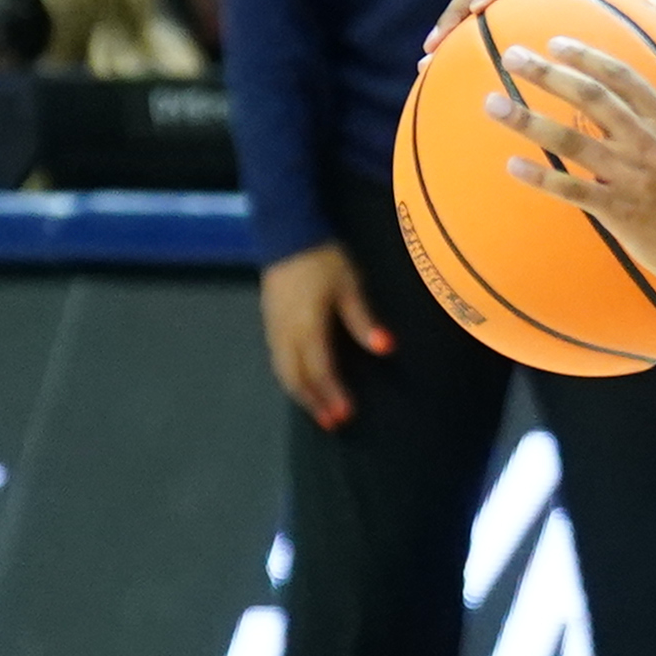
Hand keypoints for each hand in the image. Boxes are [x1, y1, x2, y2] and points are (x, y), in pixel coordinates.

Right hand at [259, 243, 392, 428]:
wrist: (287, 233)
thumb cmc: (323, 258)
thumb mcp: (350, 286)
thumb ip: (364, 320)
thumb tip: (386, 349)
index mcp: (307, 325)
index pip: (319, 369)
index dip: (332, 394)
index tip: (345, 415)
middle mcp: (285, 331)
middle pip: (296, 377)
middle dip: (314, 402)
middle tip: (333, 423)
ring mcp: (274, 326)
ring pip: (283, 370)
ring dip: (301, 393)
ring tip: (319, 410)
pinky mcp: (270, 320)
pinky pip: (277, 358)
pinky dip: (290, 376)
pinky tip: (303, 383)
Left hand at [488, 39, 655, 299]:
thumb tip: (616, 103)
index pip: (624, 78)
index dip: (586, 57)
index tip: (554, 43)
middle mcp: (652, 145)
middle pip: (591, 97)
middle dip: (547, 72)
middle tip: (511, 56)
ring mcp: (635, 178)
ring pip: (572, 139)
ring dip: (527, 120)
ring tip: (492, 103)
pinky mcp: (622, 211)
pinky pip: (573, 189)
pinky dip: (541, 177)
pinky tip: (512, 166)